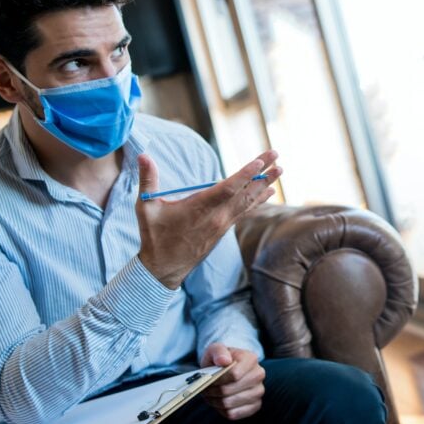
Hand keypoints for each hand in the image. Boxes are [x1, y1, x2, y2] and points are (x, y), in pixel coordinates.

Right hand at [136, 152, 281, 287]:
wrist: (164, 268)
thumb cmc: (154, 236)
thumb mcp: (146, 208)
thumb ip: (147, 180)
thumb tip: (142, 155)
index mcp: (200, 208)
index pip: (229, 188)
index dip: (246, 174)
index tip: (261, 161)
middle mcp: (217, 216)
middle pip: (245, 192)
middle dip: (263, 173)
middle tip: (278, 155)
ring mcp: (223, 224)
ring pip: (249, 202)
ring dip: (264, 184)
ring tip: (280, 170)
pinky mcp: (224, 229)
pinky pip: (245, 211)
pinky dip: (258, 199)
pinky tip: (268, 190)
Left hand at [199, 344, 265, 419]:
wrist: (226, 369)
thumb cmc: (220, 360)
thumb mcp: (215, 350)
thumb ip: (218, 351)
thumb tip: (224, 360)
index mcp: (251, 359)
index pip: (234, 374)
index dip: (217, 379)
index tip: (208, 379)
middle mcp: (258, 375)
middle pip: (229, 390)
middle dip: (212, 391)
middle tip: (205, 388)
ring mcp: (258, 391)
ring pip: (229, 403)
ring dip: (214, 401)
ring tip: (210, 394)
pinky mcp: (255, 406)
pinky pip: (233, 414)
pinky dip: (221, 410)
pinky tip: (219, 401)